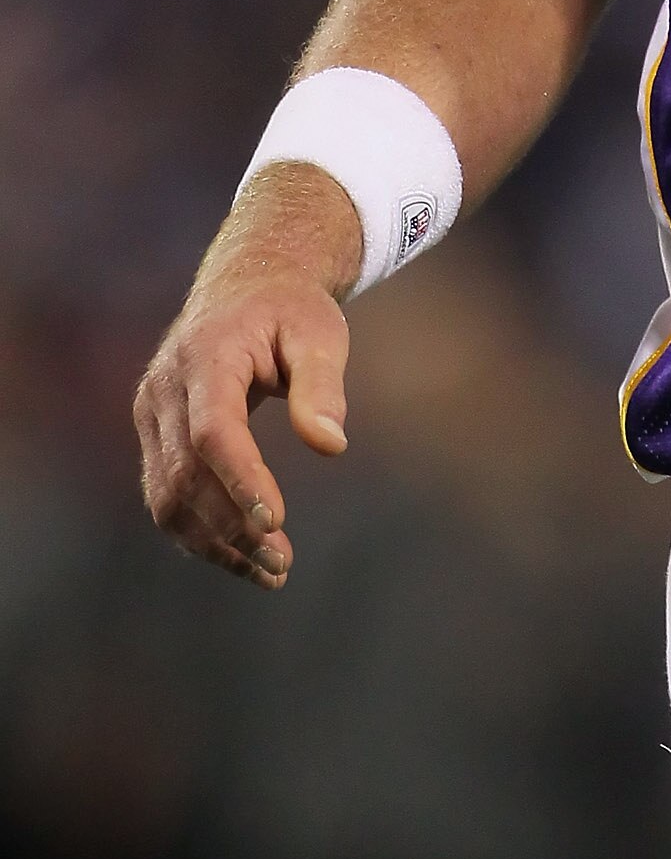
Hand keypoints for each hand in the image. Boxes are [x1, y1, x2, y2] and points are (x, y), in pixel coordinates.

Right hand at [133, 167, 360, 589]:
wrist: (245, 286)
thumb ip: (323, 385)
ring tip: (271, 572)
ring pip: (166, 496)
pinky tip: (242, 557)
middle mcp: (165, 388)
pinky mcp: (153, 435)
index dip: (241, 481)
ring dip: (213, 542)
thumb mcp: (320, 333)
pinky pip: (165, 495)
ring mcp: (150, 413)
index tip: (276, 523)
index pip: (214, 431)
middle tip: (283, 563)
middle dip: (232, 526)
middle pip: (186, 474)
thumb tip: (330, 446)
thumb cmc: (291, 310)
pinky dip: (199, 533)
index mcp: (206, 357)